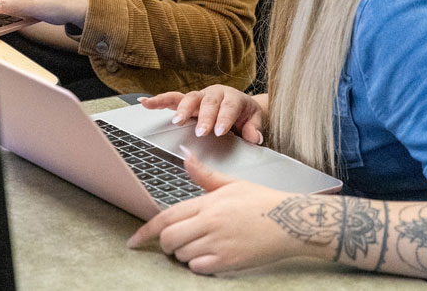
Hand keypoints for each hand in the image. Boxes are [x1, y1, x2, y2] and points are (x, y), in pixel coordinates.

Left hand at [128, 149, 308, 273]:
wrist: (292, 221)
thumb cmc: (263, 202)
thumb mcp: (232, 184)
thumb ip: (205, 176)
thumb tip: (186, 157)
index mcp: (208, 202)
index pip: (167, 217)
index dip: (146, 231)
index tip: (134, 241)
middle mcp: (210, 222)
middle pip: (169, 239)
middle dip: (167, 243)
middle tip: (177, 242)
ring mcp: (219, 243)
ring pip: (183, 255)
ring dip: (185, 254)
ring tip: (203, 244)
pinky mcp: (229, 261)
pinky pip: (198, 268)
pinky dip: (199, 265)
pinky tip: (211, 256)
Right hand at [142, 87, 265, 143]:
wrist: (242, 107)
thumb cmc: (246, 114)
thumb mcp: (256, 120)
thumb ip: (255, 128)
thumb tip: (255, 137)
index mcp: (232, 98)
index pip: (228, 107)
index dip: (223, 119)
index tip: (220, 131)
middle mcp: (214, 94)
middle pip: (207, 102)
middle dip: (204, 117)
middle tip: (201, 131)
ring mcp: (200, 97)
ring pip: (188, 99)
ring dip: (181, 110)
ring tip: (176, 121)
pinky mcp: (188, 102)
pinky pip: (171, 99)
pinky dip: (158, 101)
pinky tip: (145, 103)